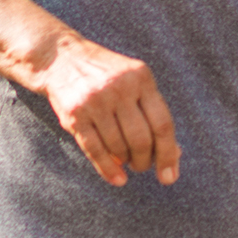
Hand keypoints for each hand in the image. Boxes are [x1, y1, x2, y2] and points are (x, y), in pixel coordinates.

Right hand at [36, 35, 179, 186]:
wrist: (61, 58)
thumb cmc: (107, 75)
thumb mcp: (135, 82)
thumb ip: (154, 113)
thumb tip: (176, 154)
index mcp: (141, 77)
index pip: (162, 123)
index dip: (168, 153)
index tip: (170, 176)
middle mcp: (119, 88)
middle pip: (141, 139)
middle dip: (145, 161)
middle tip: (143, 166)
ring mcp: (95, 101)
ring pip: (118, 147)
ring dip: (126, 161)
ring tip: (127, 160)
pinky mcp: (75, 115)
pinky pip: (95, 150)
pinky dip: (108, 170)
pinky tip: (118, 179)